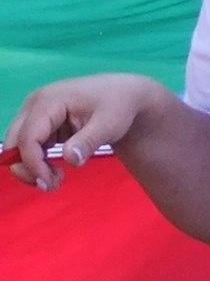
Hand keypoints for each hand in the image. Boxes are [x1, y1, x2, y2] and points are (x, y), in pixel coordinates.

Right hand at [4, 74, 171, 190]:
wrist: (124, 95)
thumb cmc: (118, 106)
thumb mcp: (109, 124)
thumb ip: (88, 142)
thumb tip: (70, 159)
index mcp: (48, 101)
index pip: (27, 137)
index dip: (33, 163)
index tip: (50, 182)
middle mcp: (34, 105)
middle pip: (13, 141)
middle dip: (25, 167)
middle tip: (50, 185)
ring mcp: (35, 114)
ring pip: (17, 145)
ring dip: (30, 166)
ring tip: (57, 179)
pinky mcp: (40, 124)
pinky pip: (28, 146)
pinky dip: (37, 161)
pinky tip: (56, 171)